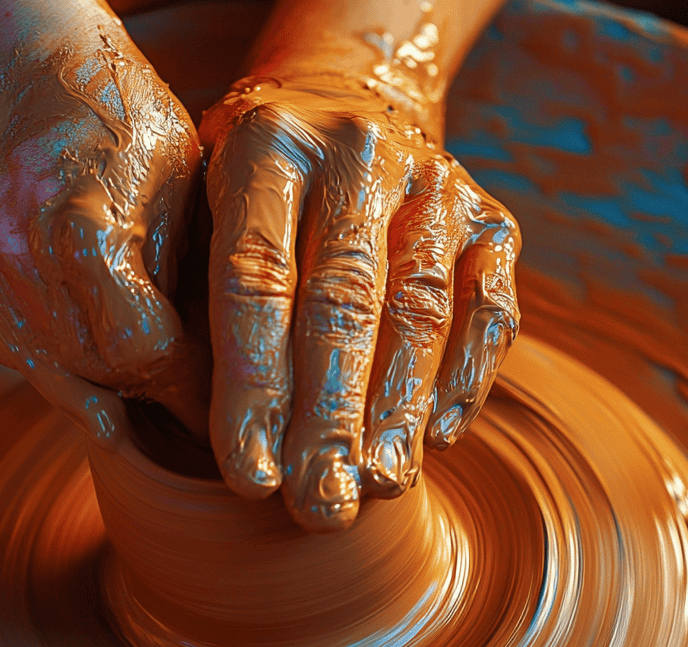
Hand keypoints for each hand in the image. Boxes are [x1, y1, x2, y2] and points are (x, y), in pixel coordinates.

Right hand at [0, 20, 208, 438]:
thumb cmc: (108, 102)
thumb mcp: (179, 170)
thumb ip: (187, 269)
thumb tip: (216, 361)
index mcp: (82, 225)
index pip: (143, 351)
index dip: (184, 384)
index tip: (214, 401)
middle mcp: (11, 255)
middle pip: (91, 373)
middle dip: (144, 396)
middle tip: (183, 408)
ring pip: (42, 373)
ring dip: (96, 391)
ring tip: (139, 405)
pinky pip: (1, 346)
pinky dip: (43, 359)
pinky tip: (78, 354)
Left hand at [201, 75, 519, 530]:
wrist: (350, 99)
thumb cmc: (256, 190)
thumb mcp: (201, 209)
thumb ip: (197, 299)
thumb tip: (205, 430)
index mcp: (265, 146)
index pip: (255, 282)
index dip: (253, 389)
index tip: (250, 480)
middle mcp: (356, 153)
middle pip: (342, 304)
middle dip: (328, 419)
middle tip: (318, 507)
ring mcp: (434, 182)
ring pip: (420, 311)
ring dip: (398, 410)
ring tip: (378, 487)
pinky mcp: (491, 219)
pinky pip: (490, 308)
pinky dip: (468, 377)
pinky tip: (438, 438)